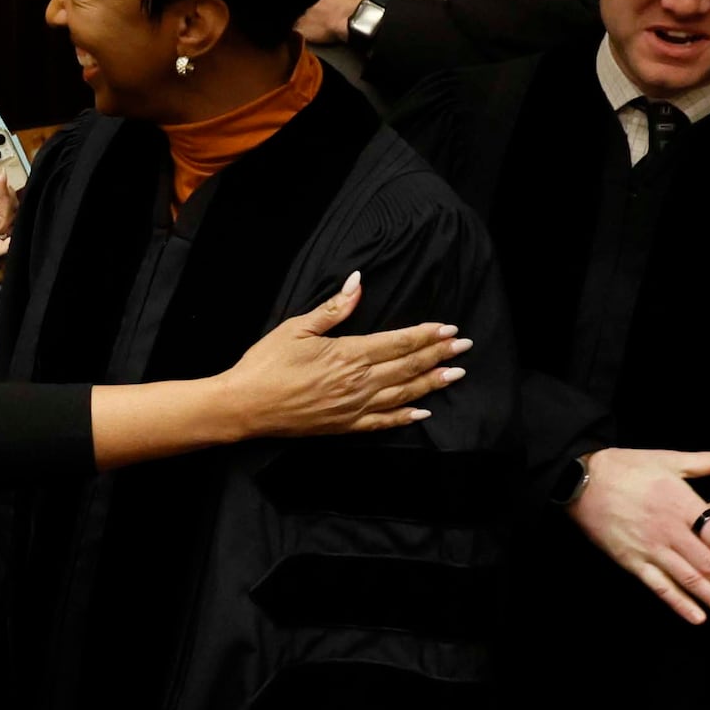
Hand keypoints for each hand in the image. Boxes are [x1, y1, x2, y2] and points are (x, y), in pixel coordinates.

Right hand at [216, 274, 468, 438]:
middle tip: (465, 347)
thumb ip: (333, 308)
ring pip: (403, 393)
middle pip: (408, 366)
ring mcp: (353, 407)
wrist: (244, 405)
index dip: (426, 334)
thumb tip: (357, 283)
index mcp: (348, 354)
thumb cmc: (265, 363)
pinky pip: (383, 423)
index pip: (398, 342)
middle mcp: (358, 382)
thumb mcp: (297, 327)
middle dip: (439, 355)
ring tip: (455, 374)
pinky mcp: (344, 426)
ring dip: (431, 383)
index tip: (449, 328)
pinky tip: (422, 412)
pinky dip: (405, 417)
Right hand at [571, 444, 709, 625]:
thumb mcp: (668, 459)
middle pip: (709, 565)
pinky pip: (658, 586)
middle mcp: (668, 530)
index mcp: (681, 503)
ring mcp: (649, 548)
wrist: (580, 481)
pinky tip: (697, 618)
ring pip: (688, 580)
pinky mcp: (631, 562)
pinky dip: (678, 604)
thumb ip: (707, 461)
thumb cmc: (626, 467)